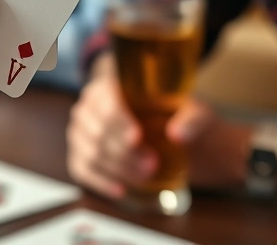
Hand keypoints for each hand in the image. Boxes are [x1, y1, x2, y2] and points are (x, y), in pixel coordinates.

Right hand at [67, 54, 245, 198]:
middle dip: (124, 153)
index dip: (119, 121)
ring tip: (146, 177)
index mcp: (112, 85)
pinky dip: (99, 181)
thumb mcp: (195, 113)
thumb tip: (176, 134)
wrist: (170, 132)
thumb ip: (192, 120)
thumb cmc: (179, 116)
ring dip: (118, 168)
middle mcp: (90, 106)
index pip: (107, 103)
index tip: (137, 138)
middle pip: (98, 131)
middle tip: (152, 165)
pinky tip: (121, 190)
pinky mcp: (81, 153)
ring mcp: (81, 131)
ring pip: (90, 152)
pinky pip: (81, 169)